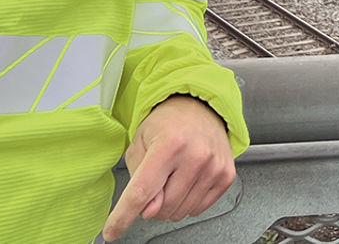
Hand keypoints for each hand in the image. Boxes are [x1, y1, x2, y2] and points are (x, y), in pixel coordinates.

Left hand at [103, 95, 235, 241]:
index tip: (112, 232)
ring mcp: (214, 167)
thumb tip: (149, 211)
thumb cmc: (167, 124)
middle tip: (155, 181)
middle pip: (162, 208)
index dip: (123, 216)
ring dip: (170, 204)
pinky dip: (188, 202)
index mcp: (170, 144)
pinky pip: (199, 208)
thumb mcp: (140, 143)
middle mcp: (196, 155)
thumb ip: (138, 179)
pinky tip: (187, 180)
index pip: (142, 192)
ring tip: (173, 176)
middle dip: (152, 204)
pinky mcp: (226, 175)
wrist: (200, 107)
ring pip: (181, 211)